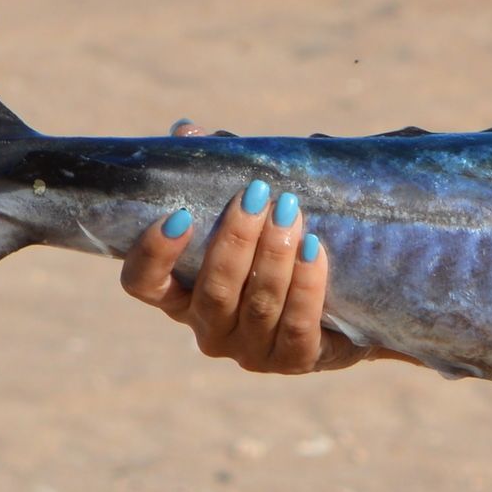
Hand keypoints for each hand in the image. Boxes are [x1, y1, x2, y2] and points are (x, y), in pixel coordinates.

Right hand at [119, 128, 364, 372]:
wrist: (349, 301)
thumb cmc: (279, 245)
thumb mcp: (247, 211)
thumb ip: (214, 174)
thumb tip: (186, 131)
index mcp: (180, 295)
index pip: (142, 284)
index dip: (153, 253)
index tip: (179, 214)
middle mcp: (208, 329)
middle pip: (213, 290)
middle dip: (235, 240)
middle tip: (256, 194)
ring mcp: (249, 351)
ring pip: (258, 304)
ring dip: (274, 256)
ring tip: (291, 212)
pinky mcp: (293, 360)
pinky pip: (296, 325)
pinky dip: (306, 285)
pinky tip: (314, 249)